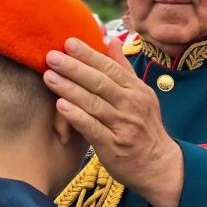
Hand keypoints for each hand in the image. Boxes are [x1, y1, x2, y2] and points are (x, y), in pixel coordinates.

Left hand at [44, 37, 183, 206]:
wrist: (158, 165)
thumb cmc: (144, 127)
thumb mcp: (141, 95)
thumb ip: (123, 68)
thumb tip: (111, 40)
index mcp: (136, 90)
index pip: (111, 68)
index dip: (89, 54)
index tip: (69, 42)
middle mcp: (131, 105)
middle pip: (100, 83)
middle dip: (75, 68)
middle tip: (52, 56)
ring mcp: (122, 126)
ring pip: (94, 103)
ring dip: (70, 89)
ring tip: (49, 76)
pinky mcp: (113, 146)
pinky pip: (92, 128)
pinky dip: (76, 116)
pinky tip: (60, 106)